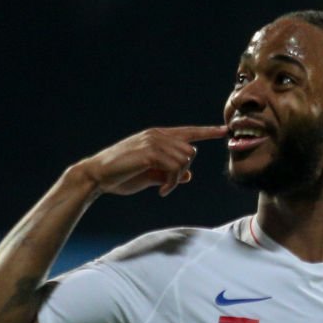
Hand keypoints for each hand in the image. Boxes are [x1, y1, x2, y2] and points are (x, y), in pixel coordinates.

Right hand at [76, 125, 227, 198]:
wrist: (98, 175)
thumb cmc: (121, 176)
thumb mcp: (149, 176)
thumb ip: (168, 173)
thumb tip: (189, 177)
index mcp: (158, 137)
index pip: (188, 132)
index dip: (207, 132)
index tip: (224, 130)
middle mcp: (157, 135)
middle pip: (190, 152)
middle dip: (184, 173)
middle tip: (169, 186)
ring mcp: (153, 142)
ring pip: (185, 161)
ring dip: (178, 180)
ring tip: (163, 189)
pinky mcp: (149, 153)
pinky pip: (175, 168)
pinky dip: (172, 183)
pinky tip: (162, 191)